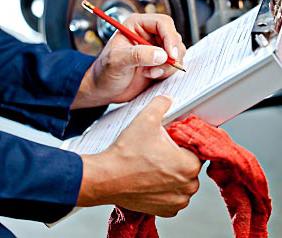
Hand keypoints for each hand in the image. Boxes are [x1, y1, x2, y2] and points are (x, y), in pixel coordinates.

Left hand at [72, 13, 185, 107]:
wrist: (104, 89)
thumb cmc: (104, 72)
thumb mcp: (117, 61)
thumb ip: (138, 55)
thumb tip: (161, 54)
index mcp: (136, 25)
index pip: (162, 23)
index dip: (170, 37)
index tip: (170, 55)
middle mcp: (148, 34)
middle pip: (173, 37)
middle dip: (171, 54)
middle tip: (159, 68)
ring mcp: (156, 48)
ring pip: (177, 51)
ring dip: (168, 65)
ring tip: (150, 73)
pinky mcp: (160, 62)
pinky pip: (174, 64)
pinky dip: (167, 72)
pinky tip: (151, 76)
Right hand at [77, 96, 200, 216]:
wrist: (106, 178)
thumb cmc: (126, 154)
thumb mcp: (146, 119)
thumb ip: (161, 104)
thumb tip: (167, 100)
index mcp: (189, 165)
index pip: (197, 150)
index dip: (184, 143)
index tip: (172, 141)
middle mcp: (187, 187)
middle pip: (191, 166)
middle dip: (179, 158)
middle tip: (160, 151)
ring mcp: (176, 201)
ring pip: (183, 182)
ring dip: (173, 174)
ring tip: (154, 164)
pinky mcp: (165, 210)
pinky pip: (173, 196)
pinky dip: (166, 189)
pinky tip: (152, 178)